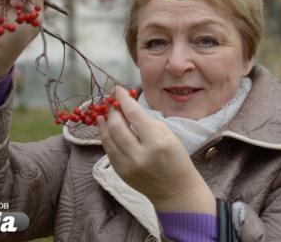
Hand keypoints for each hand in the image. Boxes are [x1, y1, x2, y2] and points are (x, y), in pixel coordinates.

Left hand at [97, 86, 215, 214]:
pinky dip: (105, 136)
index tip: (118, 89)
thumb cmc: (176, 158)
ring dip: (105, 122)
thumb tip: (128, 106)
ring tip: (104, 112)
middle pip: (117, 126)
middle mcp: (140, 154)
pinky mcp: (121, 172)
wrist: (176, 190)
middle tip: (113, 102)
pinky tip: (104, 127)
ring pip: (109, 138)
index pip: (134, 115)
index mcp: (157, 142)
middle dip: (113, 110)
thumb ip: (147, 121)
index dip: (124, 99)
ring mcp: (128, 165)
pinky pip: (108, 150)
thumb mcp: (168, 135)